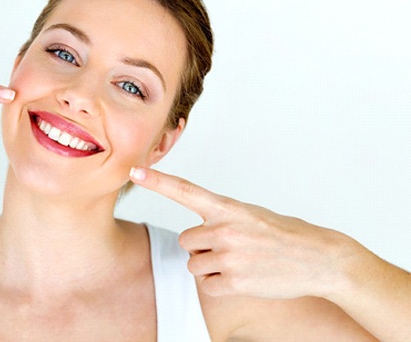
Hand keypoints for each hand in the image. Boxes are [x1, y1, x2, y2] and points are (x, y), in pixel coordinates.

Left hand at [129, 167, 357, 299]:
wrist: (320, 259)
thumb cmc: (285, 235)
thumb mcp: (252, 215)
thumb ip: (221, 218)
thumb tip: (197, 233)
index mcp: (229, 208)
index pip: (185, 191)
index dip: (158, 181)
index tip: (135, 171)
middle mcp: (225, 230)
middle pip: (186, 240)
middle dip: (201, 247)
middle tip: (230, 248)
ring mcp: (230, 256)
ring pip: (194, 264)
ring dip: (210, 267)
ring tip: (240, 262)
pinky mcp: (235, 282)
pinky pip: (207, 285)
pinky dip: (220, 285)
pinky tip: (243, 278)